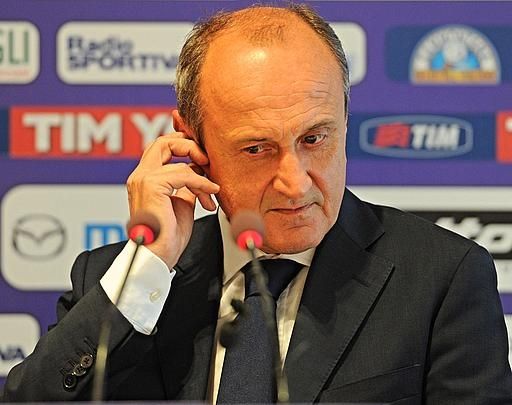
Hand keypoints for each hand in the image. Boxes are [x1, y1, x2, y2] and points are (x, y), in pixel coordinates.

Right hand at [126, 132, 218, 268]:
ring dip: (201, 176)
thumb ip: (186, 187)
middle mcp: (140, 177)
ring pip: (177, 158)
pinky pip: (184, 173)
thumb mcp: (182, 204)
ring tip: (211, 193)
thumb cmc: (168, 238)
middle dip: (189, 145)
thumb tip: (198, 174)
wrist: (158, 256)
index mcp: (144, 180)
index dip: (184, 146)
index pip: (161, 149)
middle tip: (206, 159)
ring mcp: (143, 179)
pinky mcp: (152, 185)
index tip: (203, 159)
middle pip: (163, 141)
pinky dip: (201, 183)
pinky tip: (210, 194)